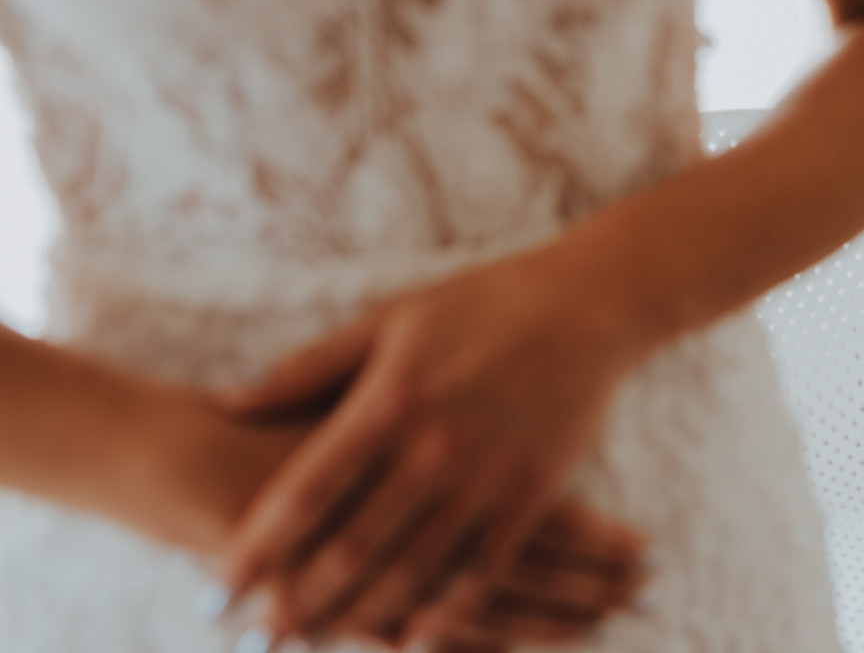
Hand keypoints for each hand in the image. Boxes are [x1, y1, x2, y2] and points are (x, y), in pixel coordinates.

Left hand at [215, 242, 648, 645]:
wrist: (589, 303)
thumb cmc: (483, 302)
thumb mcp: (389, 319)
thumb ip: (309, 367)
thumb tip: (228, 398)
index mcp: (390, 400)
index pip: (305, 492)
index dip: (255, 547)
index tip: (216, 589)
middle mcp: (433, 447)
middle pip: (350, 547)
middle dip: (297, 600)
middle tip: (257, 637)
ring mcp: (486, 477)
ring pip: (411, 570)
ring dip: (359, 615)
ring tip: (314, 642)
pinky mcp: (532, 493)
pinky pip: (482, 571)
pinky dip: (445, 615)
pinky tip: (410, 642)